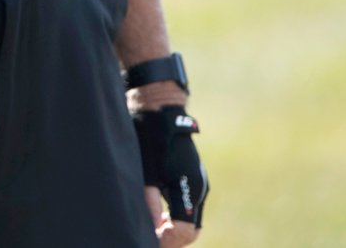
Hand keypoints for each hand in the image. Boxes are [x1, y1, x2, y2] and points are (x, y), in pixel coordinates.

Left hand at [133, 105, 206, 244]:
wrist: (161, 110)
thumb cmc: (150, 136)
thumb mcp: (145, 169)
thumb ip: (150, 201)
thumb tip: (150, 228)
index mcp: (190, 188)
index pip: (184, 231)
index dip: (166, 241)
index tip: (147, 239)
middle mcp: (200, 189)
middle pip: (190, 230)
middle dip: (170, 238)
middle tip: (147, 237)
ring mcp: (200, 184)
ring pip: (190, 221)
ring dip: (172, 229)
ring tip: (149, 228)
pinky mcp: (194, 180)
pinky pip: (188, 209)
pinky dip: (175, 218)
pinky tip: (156, 216)